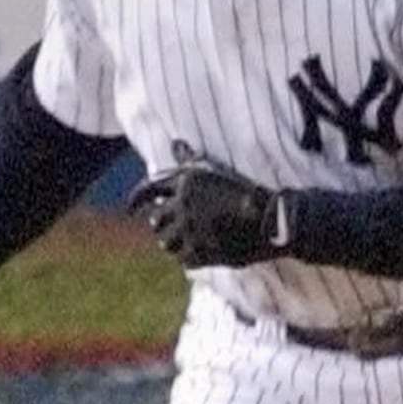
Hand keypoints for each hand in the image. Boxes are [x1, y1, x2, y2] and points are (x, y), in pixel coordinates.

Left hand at [128, 140, 290, 267]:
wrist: (271, 219)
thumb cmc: (245, 190)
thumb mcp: (215, 170)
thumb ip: (190, 160)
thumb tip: (176, 144)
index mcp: (184, 183)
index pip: (147, 190)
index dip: (136, 200)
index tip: (131, 208)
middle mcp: (182, 206)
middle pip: (156, 221)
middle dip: (161, 223)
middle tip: (167, 226)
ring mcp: (190, 231)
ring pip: (166, 243)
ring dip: (172, 242)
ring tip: (181, 240)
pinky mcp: (200, 253)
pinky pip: (183, 259)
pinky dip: (187, 257)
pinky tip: (197, 252)